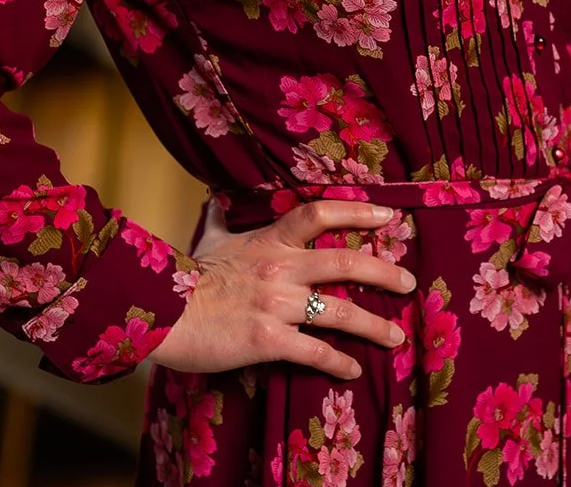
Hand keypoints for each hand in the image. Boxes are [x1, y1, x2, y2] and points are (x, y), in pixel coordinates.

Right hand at [150, 198, 415, 381]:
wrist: (161, 312)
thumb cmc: (185, 277)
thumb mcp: (208, 240)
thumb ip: (220, 220)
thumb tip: (215, 199)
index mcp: (269, 241)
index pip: (319, 214)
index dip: (357, 212)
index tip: (388, 217)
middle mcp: (280, 268)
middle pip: (344, 262)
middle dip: (382, 271)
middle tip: (409, 281)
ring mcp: (276, 304)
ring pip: (338, 311)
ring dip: (373, 325)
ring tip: (397, 336)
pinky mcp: (268, 340)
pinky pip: (313, 351)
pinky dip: (337, 363)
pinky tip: (352, 371)